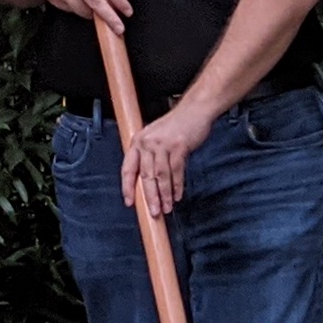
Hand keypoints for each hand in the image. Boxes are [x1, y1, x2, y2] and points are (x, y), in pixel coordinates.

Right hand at [39, 0, 136, 25]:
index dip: (120, 1)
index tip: (128, 12)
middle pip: (95, 1)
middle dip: (109, 17)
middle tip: (119, 28)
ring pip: (83, 9)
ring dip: (96, 15)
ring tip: (103, 13)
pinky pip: (73, 10)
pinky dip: (83, 11)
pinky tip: (86, 4)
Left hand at [129, 99, 218, 213]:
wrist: (194, 110)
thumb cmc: (175, 125)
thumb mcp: (155, 137)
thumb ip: (148, 156)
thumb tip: (146, 182)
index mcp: (138, 141)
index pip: (128, 168)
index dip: (127, 187)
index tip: (130, 202)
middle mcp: (147, 143)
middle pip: (146, 176)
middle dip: (150, 197)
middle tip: (153, 212)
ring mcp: (163, 144)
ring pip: (161, 176)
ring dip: (165, 194)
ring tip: (166, 207)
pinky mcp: (178, 146)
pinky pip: (176, 171)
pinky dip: (177, 185)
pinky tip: (177, 195)